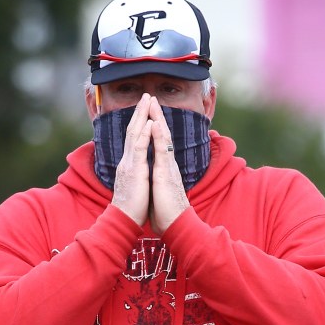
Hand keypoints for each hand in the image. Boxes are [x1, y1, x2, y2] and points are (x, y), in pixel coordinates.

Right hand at [112, 93, 151, 226]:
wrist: (123, 221)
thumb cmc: (131, 209)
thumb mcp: (134, 188)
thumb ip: (136, 176)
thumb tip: (138, 171)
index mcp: (129, 165)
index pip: (134, 139)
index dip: (139, 123)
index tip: (145, 110)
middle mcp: (127, 161)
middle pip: (133, 131)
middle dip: (140, 112)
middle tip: (146, 96)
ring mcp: (129, 165)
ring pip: (135, 134)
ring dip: (142, 116)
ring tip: (148, 100)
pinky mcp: (134, 171)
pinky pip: (140, 148)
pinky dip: (144, 133)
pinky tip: (149, 121)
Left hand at [149, 97, 189, 234]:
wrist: (176, 226)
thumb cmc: (167, 213)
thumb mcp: (159, 192)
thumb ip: (157, 182)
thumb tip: (153, 179)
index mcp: (165, 169)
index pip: (159, 143)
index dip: (154, 127)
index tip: (149, 112)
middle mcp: (168, 165)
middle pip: (162, 135)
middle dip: (156, 115)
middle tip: (150, 97)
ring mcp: (168, 168)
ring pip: (164, 138)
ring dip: (157, 119)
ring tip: (152, 102)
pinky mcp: (166, 174)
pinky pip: (162, 152)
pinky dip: (158, 136)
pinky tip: (155, 123)